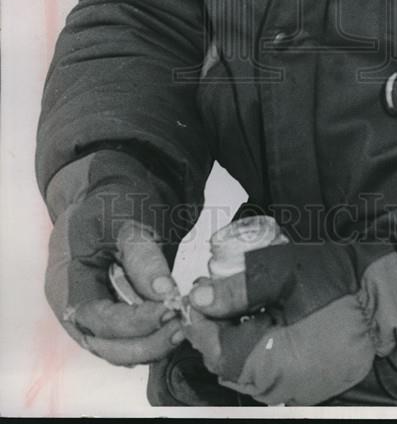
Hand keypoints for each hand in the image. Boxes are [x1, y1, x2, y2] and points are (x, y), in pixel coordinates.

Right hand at [44, 154, 186, 365]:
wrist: (109, 194)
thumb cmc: (112, 201)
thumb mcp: (125, 219)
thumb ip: (142, 256)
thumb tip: (164, 292)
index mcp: (67, 280)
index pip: (97, 318)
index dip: (133, 322)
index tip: (169, 309)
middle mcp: (72, 306)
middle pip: (105, 344)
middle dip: (146, 341)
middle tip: (181, 323)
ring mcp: (89, 315)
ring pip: (118, 349)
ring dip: (151, 344)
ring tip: (183, 325)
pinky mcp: (108, 317)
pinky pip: (127, 340)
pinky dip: (150, 338)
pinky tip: (175, 325)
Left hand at [183, 240, 396, 405]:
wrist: (386, 295)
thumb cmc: (336, 280)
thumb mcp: (283, 273)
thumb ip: (238, 288)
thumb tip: (199, 299)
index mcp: (275, 364)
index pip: (217, 352)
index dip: (200, 323)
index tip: (194, 297)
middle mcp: (283, 389)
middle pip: (228, 366)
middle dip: (217, 330)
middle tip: (217, 294)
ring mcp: (297, 392)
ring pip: (246, 372)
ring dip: (235, 341)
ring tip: (241, 304)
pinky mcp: (309, 386)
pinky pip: (269, 375)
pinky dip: (257, 350)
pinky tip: (264, 321)